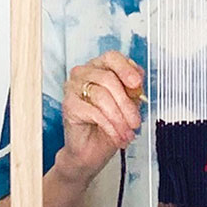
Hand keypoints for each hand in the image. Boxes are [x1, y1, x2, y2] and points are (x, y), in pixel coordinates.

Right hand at [56, 50, 143, 176]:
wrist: (92, 149)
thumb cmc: (110, 123)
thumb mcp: (129, 103)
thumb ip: (133, 89)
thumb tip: (138, 79)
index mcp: (101, 67)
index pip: (112, 57)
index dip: (126, 69)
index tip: (137, 83)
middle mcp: (84, 73)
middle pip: (108, 79)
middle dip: (126, 103)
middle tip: (136, 121)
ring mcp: (73, 87)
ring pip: (101, 96)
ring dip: (119, 118)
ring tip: (128, 132)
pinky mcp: (68, 105)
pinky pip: (94, 112)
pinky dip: (110, 126)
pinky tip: (117, 135)